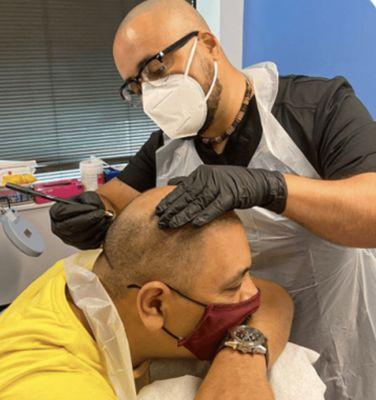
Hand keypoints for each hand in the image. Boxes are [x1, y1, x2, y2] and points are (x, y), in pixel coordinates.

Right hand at [50, 191, 112, 249]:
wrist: (93, 214)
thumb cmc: (88, 204)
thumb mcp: (88, 196)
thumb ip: (90, 198)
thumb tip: (94, 207)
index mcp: (55, 212)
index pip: (62, 212)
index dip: (78, 210)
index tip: (93, 207)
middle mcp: (58, 228)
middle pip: (70, 227)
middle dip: (89, 220)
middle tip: (102, 213)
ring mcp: (68, 239)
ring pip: (81, 236)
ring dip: (96, 226)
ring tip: (105, 217)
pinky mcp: (80, 246)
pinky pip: (90, 243)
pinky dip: (100, 234)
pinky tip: (105, 225)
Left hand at [156, 165, 286, 227]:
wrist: (256, 182)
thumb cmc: (231, 182)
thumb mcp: (209, 177)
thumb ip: (190, 180)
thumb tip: (171, 182)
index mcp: (201, 174)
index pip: (181, 189)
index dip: (169, 200)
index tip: (158, 211)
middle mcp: (208, 178)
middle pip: (187, 196)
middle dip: (172, 210)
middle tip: (160, 221)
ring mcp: (220, 187)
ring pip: (198, 203)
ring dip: (184, 215)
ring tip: (172, 225)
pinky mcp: (231, 196)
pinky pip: (215, 208)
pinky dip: (205, 216)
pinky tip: (194, 224)